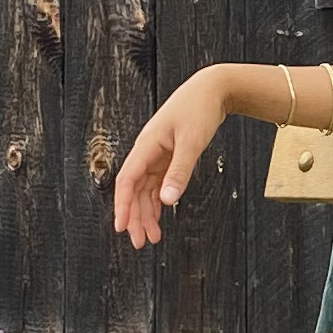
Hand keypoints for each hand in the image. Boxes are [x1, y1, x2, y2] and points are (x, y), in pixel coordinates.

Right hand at [112, 67, 234, 247]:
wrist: (211, 89)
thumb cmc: (199, 110)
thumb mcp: (191, 143)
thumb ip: (180, 172)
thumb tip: (167, 200)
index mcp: (146, 146)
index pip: (127, 181)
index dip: (122, 206)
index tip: (121, 227)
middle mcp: (147, 152)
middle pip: (134, 190)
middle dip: (135, 217)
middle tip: (141, 242)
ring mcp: (156, 154)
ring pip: (145, 190)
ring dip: (146, 213)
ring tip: (153, 237)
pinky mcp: (167, 156)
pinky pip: (157, 183)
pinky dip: (157, 201)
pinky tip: (160, 216)